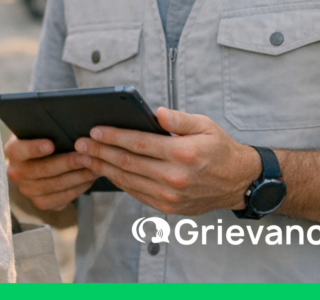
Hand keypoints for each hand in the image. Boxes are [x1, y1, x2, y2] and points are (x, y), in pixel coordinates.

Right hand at [4, 134, 97, 210]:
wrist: (33, 163)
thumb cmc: (39, 140)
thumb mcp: (35, 130)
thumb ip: (43, 126)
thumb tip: (63, 119)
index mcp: (13, 151)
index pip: (20, 150)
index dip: (34, 148)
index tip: (51, 145)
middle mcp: (16, 173)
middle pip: (44, 169)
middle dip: (68, 163)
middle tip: (87, 156)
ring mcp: (28, 190)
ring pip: (56, 185)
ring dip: (78, 177)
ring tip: (95, 167)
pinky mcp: (40, 202)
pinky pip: (62, 199)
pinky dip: (78, 189)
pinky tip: (89, 180)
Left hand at [72, 107, 261, 214]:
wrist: (238, 183)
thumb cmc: (219, 150)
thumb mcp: (205, 125)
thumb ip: (179, 118)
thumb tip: (156, 113)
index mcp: (184, 153)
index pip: (139, 143)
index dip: (114, 136)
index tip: (95, 130)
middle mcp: (176, 177)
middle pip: (128, 163)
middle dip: (100, 151)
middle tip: (80, 143)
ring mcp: (170, 195)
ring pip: (128, 180)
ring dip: (103, 168)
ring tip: (85, 157)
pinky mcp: (168, 207)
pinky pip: (136, 193)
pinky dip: (118, 181)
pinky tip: (106, 171)